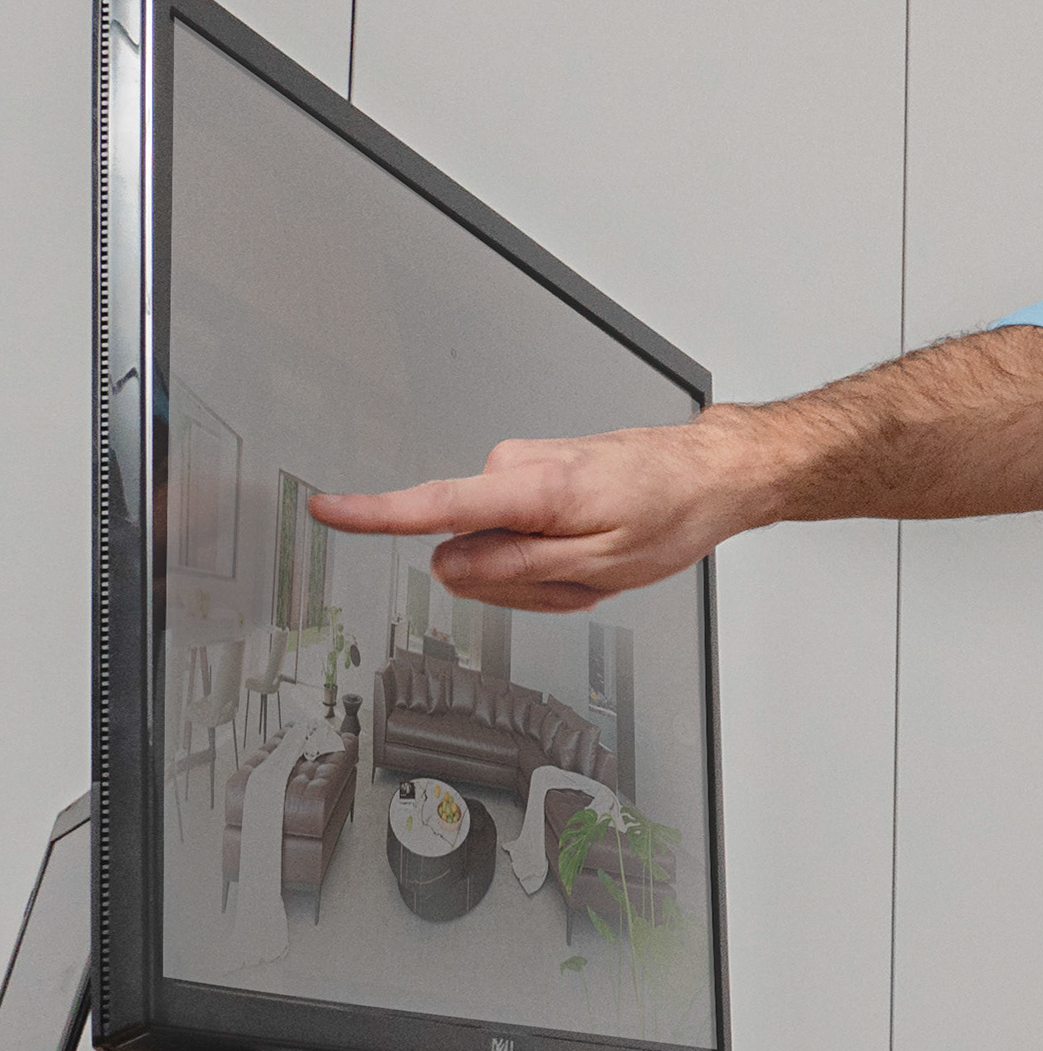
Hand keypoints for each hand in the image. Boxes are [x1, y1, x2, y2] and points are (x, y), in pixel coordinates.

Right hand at [309, 411, 772, 611]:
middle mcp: (516, 467)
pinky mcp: (530, 477)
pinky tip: (592, 548)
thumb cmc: (672, 510)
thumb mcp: (602, 564)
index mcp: (531, 487)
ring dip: (541, 572)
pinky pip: (514, 536)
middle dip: (519, 583)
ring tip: (595, 558)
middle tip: (582, 578)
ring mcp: (521, 469)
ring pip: (494, 552)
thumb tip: (449, 568)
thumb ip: (518, 570)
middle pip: (469, 555)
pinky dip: (550, 556)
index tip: (327, 509)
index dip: (374, 513)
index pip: (433, 503)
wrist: (707, 473)